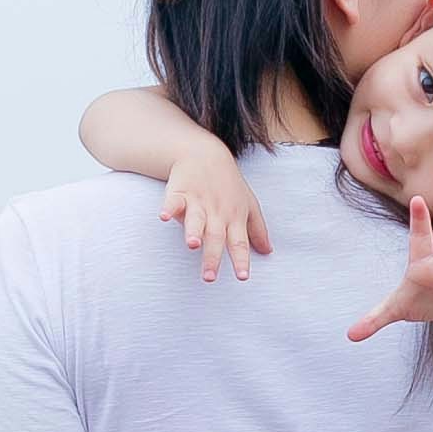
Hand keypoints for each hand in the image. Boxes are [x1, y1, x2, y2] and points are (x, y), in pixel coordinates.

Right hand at [162, 138, 271, 283]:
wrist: (207, 154)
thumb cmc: (229, 184)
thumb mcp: (248, 204)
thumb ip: (257, 230)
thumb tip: (268, 252)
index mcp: (233, 218)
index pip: (239, 243)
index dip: (241, 260)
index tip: (242, 277)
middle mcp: (217, 212)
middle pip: (215, 237)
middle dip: (212, 257)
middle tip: (209, 277)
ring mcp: (198, 202)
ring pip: (196, 220)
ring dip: (193, 232)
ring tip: (192, 245)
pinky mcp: (180, 192)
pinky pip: (174, 201)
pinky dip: (169, 208)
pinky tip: (164, 217)